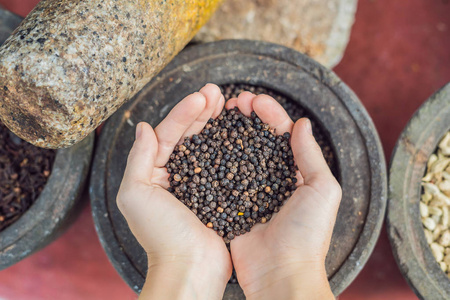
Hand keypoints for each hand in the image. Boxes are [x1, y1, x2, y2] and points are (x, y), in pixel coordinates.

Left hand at [116, 84, 230, 299]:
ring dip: (215, 123)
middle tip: (217, 92)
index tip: (202, 96)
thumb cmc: (161, 235)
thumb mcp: (136, 194)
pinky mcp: (218, 194)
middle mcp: (174, 176)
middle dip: (201, 112)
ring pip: (206, 146)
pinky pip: (223, 164)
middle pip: (188, 136)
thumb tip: (142, 125)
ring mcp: (198, 184)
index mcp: (153, 173)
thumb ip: (138, 158)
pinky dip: (229, 146)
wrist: (191, 268)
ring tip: (226, 102)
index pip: (168, 134)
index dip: (184, 113)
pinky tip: (237, 131)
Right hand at [226, 93, 340, 299]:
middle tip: (234, 101)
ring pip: (238, 155)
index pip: (283, 135)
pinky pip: (222, 179)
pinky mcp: (231, 206)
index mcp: (297, 174)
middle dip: (247, 118)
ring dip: (230, 133)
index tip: (254, 100)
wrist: (282, 274)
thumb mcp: (322, 190)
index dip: (270, 114)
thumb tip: (301, 123)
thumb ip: (310, 156)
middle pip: (258, 140)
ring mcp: (250, 193)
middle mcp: (272, 180)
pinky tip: (206, 144)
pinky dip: (215, 160)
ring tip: (219, 114)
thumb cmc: (307, 234)